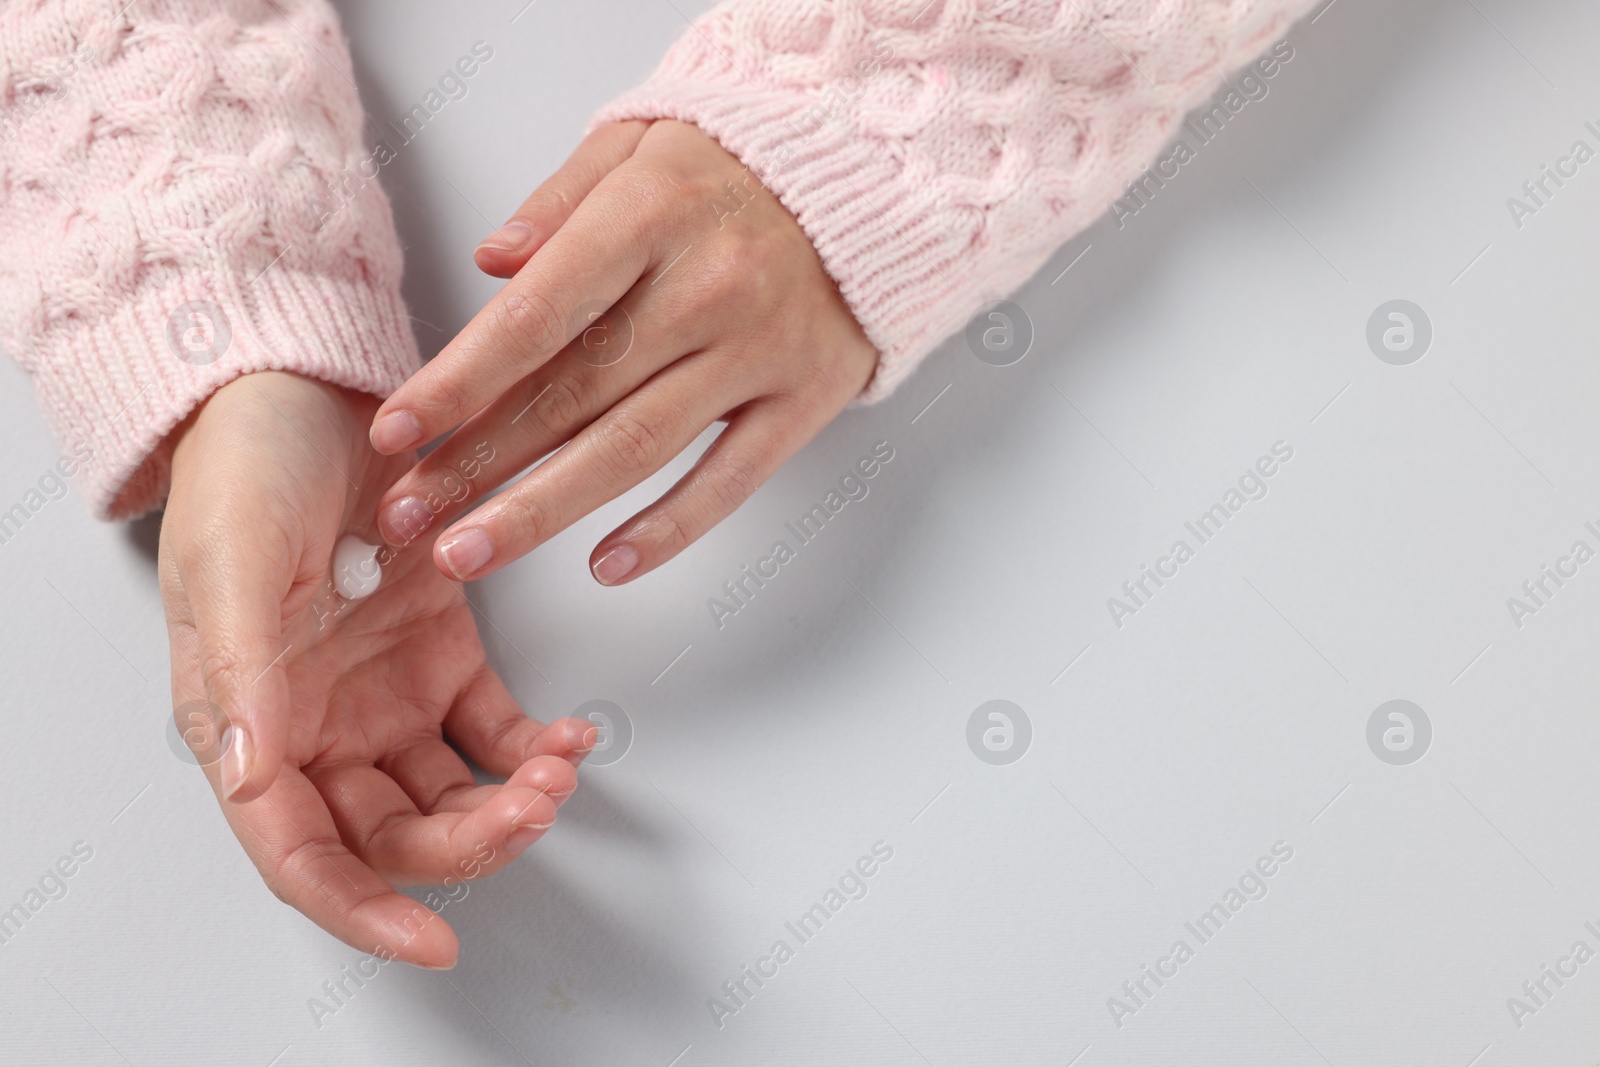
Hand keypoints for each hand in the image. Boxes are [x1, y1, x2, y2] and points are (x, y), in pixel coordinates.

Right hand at [160, 371, 594, 966]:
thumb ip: (242, 674)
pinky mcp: (441, 655)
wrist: (304, 389)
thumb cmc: (246, 470)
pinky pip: (494, 729)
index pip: (300, 854)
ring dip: (511, 801)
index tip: (428, 938)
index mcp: (249, 726)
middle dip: (464, 846)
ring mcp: (383, 696)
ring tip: (559, 771)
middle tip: (528, 813)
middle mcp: (317, 727)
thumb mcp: (229, 565)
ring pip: (452, 795)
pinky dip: (538, 747)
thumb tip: (253, 772)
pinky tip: (571, 737)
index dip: (360, 910)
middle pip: (390, 836)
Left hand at [367, 119, 877, 583]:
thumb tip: (492, 263)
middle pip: (574, 392)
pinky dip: (668, 530)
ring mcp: (761, 351)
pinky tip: (603, 564)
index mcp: (655, 214)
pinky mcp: (806, 399)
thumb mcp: (642, 142)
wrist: (876, 179)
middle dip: (479, 462)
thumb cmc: (742, 166)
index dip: (461, 379)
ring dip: (543, 509)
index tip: (398, 430)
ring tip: (470, 553)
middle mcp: (708, 287)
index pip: (539, 313)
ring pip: (636, 448)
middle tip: (406, 516)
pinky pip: (731, 480)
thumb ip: (561, 199)